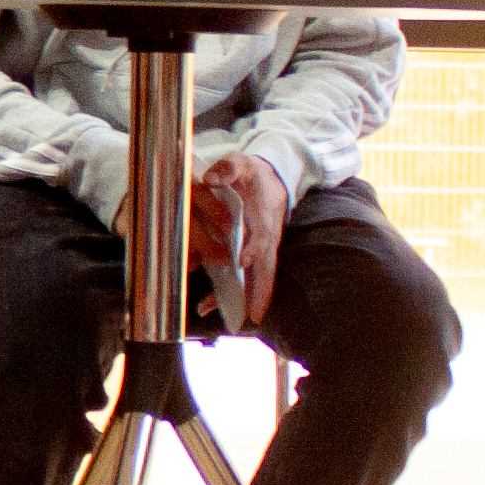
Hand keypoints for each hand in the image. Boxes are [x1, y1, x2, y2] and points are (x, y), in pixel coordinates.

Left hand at [189, 152, 286, 320]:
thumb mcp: (241, 164)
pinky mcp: (254, 256)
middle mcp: (266, 238)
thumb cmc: (253, 175)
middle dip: (260, 290)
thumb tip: (212, 177)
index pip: (261, 236)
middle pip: (266, 268)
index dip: (254, 249)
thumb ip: (229, 169)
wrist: (272, 179)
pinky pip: (248, 278)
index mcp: (263, 217)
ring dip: (247, 299)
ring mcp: (262, 250)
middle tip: (253, 314)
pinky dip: (233, 295)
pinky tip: (211, 308)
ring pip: (258, 278)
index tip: (243, 261)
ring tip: (234, 320)